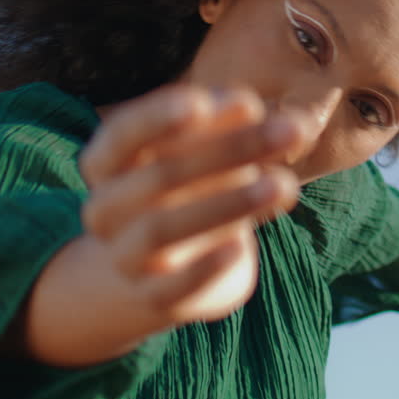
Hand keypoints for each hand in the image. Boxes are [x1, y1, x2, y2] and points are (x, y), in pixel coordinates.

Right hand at [78, 84, 305, 324]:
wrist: (155, 271)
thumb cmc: (187, 189)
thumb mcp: (205, 150)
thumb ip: (232, 125)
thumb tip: (269, 110)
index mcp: (108, 162)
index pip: (123, 134)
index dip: (157, 117)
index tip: (203, 101)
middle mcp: (107, 208)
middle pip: (159, 175)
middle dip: (229, 149)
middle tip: (291, 131)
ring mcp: (125, 254)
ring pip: (162, 229)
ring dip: (226, 204)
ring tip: (283, 184)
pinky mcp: (153, 296)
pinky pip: (171, 287)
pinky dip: (203, 269)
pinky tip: (239, 247)